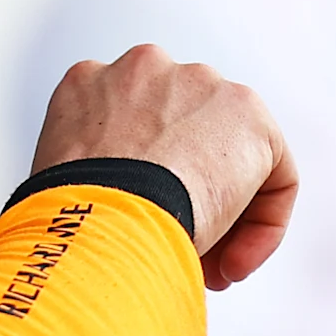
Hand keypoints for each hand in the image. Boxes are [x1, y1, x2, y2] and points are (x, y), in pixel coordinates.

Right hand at [29, 44, 299, 288]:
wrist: (99, 218)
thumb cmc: (66, 223)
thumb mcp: (63, 185)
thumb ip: (96, 175)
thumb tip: (121, 218)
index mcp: (87, 84)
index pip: (130, 128)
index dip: (142, 188)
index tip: (139, 229)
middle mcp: (143, 69)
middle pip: (184, 136)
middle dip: (187, 195)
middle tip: (179, 251)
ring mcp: (198, 83)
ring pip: (228, 154)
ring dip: (224, 213)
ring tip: (208, 265)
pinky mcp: (248, 112)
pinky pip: (272, 173)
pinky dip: (261, 225)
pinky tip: (234, 264)